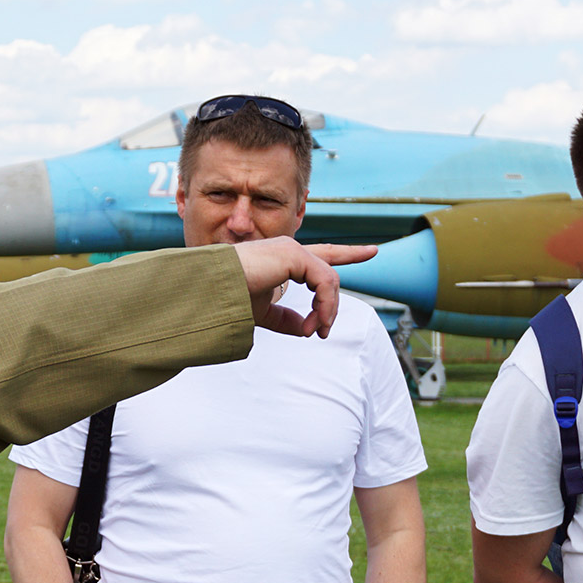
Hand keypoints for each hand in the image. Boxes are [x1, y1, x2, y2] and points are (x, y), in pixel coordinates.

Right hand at [232, 238, 377, 337]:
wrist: (209, 292)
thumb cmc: (227, 299)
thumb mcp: (261, 312)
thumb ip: (284, 318)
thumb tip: (305, 328)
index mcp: (281, 260)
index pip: (321, 256)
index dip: (347, 254)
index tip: (373, 251)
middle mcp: (288, 250)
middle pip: (329, 265)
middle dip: (338, 292)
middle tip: (324, 331)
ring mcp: (291, 249)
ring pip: (329, 281)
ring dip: (326, 311)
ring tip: (315, 332)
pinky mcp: (293, 255)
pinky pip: (325, 282)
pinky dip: (324, 306)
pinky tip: (313, 324)